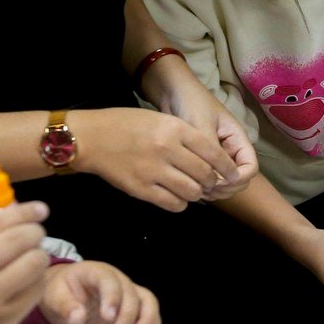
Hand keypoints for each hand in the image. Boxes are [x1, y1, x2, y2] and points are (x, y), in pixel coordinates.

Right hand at [0, 202, 52, 323]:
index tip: (40, 209)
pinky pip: (35, 289)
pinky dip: (39, 279)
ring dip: (41, 255)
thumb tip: (12, 209)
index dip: (23, 212)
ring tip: (35, 256)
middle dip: (35, 231)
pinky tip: (32, 279)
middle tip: (38, 233)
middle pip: (17, 239)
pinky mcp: (5, 319)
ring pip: (32, 263)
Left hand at [39, 260, 161, 323]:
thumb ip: (65, 306)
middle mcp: (117, 279)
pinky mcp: (135, 305)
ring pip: (148, 302)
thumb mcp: (54, 297)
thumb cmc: (61, 292)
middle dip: (126, 318)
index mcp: (96, 272)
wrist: (69, 292)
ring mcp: (129, 291)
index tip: (108, 318)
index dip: (112, 298)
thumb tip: (78, 318)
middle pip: (131, 294)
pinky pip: (150, 314)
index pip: (109, 280)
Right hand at [79, 106, 237, 211]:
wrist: (91, 138)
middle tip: (209, 182)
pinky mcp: (141, 189)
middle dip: (212, 182)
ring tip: (192, 189)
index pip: (213, 152)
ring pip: (192, 192)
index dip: (227, 166)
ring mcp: (154, 171)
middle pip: (205, 175)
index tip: (232, 173)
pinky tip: (176, 197)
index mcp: (174, 129)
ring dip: (196, 193)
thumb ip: (184, 136)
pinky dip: (180, 203)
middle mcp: (167, 149)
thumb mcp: (160, 119)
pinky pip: (173, 204)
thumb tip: (209, 158)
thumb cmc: (126, 125)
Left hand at [148, 63, 256, 200]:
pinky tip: (186, 183)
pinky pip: (208, 180)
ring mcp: (216, 157)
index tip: (217, 180)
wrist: (171, 91)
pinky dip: (201, 186)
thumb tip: (220, 179)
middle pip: (239, 180)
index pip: (250, 168)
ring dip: (213, 190)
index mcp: (237, 139)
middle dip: (225, 189)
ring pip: (224, 184)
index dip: (238, 179)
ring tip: (192, 186)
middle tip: (202, 188)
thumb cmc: (190, 102)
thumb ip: (212, 152)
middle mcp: (230, 151)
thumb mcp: (202, 125)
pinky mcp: (202, 160)